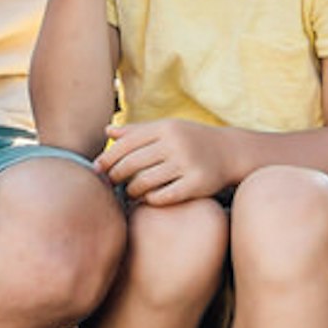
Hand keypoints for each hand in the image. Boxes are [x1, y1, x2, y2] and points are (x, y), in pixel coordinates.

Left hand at [97, 118, 236, 207]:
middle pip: (132, 163)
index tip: (98, 169)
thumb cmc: (191, 139)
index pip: (127, 142)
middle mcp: (176, 143)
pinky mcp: (197, 184)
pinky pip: (163, 197)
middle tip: (110, 183)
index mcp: (166, 127)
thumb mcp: (167, 129)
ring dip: (131, 190)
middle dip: (115, 175)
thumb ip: (138, 130)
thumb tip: (108, 130)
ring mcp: (187, 163)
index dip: (108, 157)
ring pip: (144, 182)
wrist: (230, 152)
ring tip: (129, 192)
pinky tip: (147, 199)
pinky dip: (150, 200)